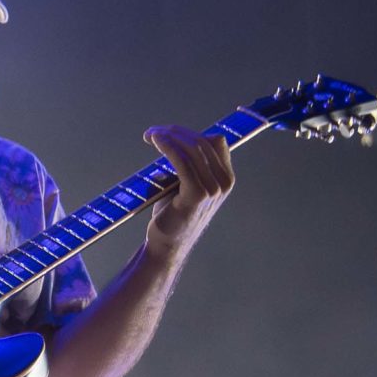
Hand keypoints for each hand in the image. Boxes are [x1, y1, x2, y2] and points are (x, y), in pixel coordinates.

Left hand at [142, 125, 235, 257]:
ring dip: (169, 136)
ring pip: (191, 148)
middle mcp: (224, 182)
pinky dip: (168, 146)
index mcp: (226, 178)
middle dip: (176, 132)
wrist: (167, 244)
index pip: (214, 142)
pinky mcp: (196, 194)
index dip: (190, 133)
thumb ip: (190, 165)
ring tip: (151, 135)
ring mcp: (213, 189)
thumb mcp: (187, 185)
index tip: (168, 133)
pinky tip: (155, 140)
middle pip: (202, 142)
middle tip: (154, 132)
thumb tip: (178, 139)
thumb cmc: (173, 214)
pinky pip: (181, 160)